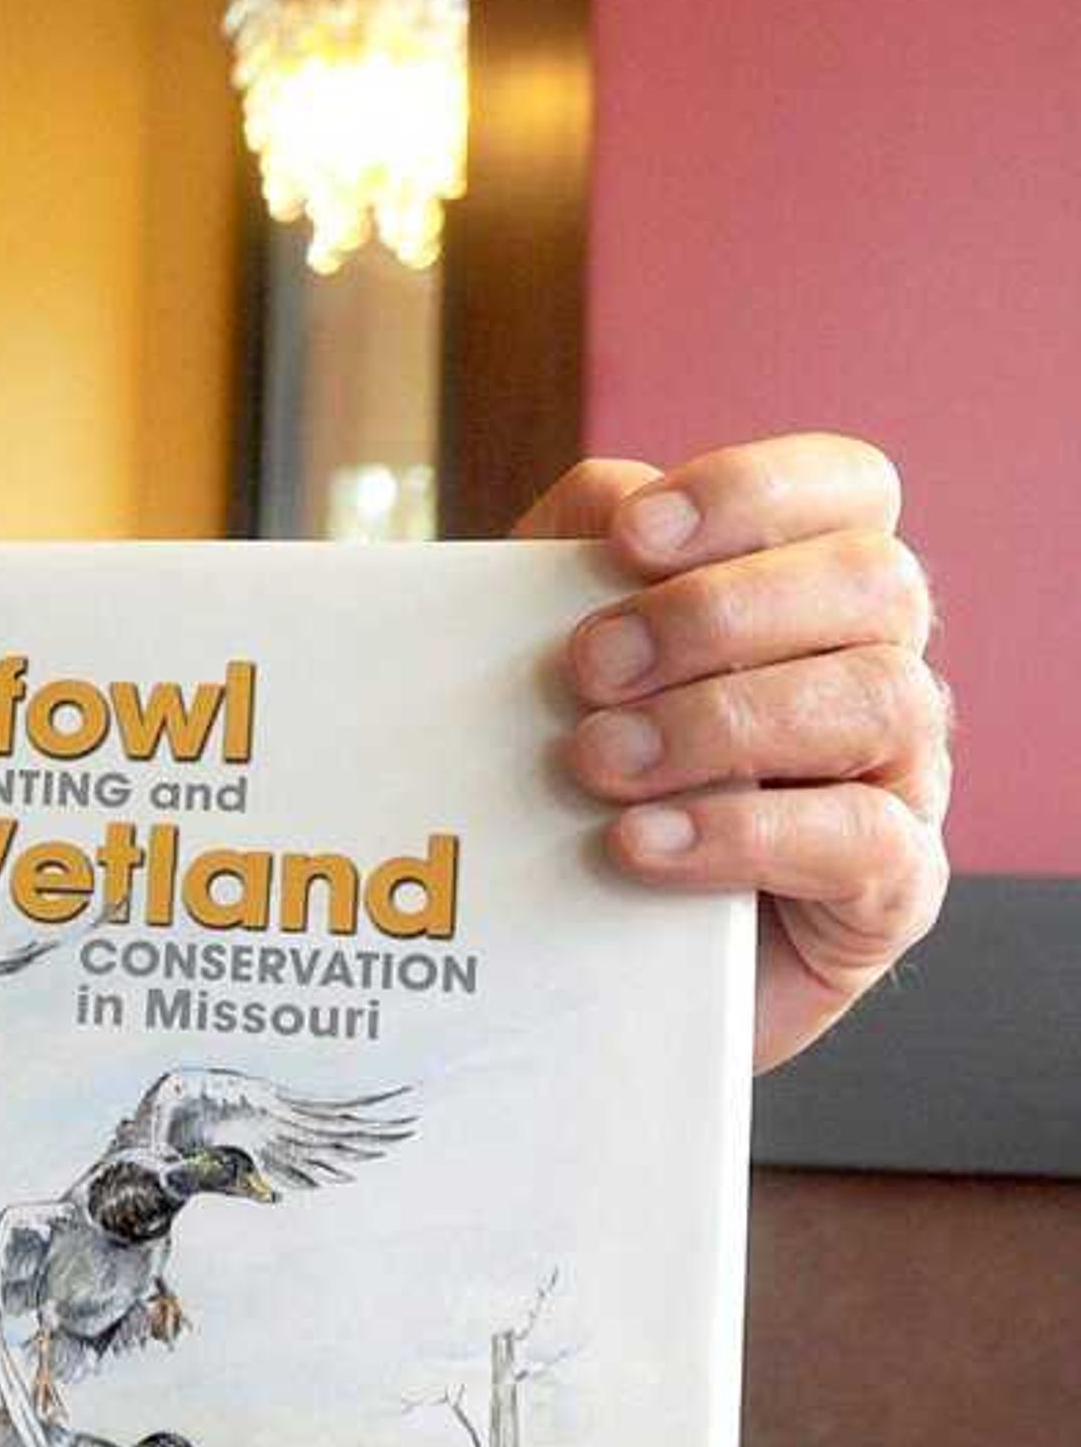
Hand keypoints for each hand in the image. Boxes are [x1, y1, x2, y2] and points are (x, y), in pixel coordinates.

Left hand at [513, 434, 949, 1069]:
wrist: (571, 959)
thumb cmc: (567, 785)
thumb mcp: (548, 667)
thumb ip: (567, 568)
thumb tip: (608, 501)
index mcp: (808, 588)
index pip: (847, 487)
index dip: (752, 490)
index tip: (630, 538)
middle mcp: (875, 666)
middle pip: (872, 582)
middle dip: (716, 613)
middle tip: (586, 671)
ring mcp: (898, 778)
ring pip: (879, 698)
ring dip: (724, 720)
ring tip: (597, 763)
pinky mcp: (888, 892)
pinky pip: (867, 839)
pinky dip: (743, 834)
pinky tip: (640, 842)